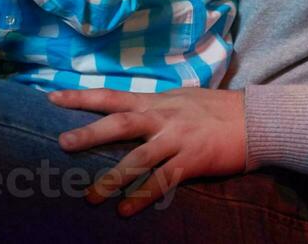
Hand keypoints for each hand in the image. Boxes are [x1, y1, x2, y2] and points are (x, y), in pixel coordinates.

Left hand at [50, 88, 247, 215]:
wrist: (255, 119)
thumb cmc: (217, 109)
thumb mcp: (182, 98)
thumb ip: (156, 106)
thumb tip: (131, 110)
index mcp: (157, 101)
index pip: (112, 96)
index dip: (82, 97)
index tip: (52, 98)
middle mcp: (163, 117)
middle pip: (119, 123)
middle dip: (89, 134)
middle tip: (62, 145)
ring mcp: (177, 139)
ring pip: (138, 159)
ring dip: (112, 179)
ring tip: (90, 197)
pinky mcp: (192, 161)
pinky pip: (163, 181)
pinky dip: (143, 196)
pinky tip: (126, 211)